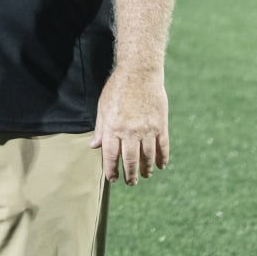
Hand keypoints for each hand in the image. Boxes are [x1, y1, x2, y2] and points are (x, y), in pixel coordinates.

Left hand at [91, 69, 168, 185]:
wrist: (139, 73)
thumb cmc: (118, 88)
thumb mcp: (103, 107)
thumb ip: (101, 128)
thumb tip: (94, 146)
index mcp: (113, 127)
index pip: (111, 156)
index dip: (112, 170)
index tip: (113, 179)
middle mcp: (130, 131)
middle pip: (130, 160)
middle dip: (130, 175)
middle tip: (130, 182)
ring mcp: (147, 129)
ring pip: (147, 157)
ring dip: (146, 169)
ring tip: (145, 176)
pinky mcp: (160, 125)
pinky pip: (162, 147)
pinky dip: (162, 158)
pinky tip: (160, 166)